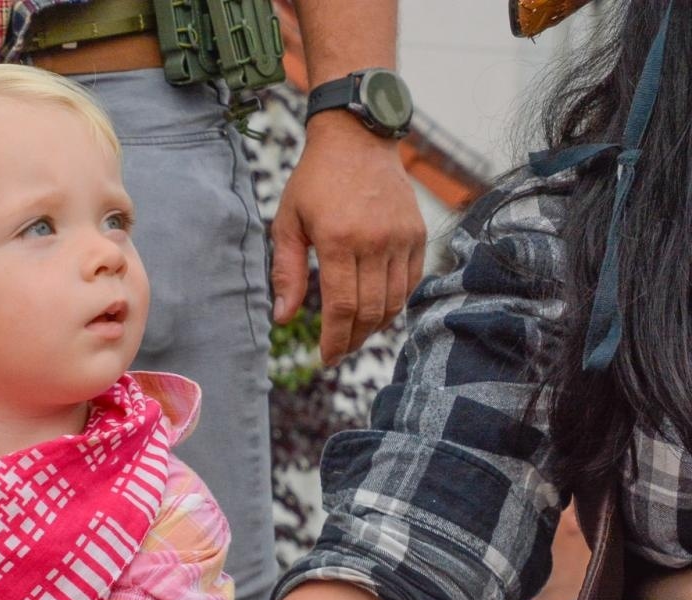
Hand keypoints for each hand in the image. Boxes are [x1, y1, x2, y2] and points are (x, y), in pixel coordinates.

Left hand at [271, 113, 426, 364]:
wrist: (358, 140)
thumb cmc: (314, 182)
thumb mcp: (287, 223)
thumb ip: (287, 273)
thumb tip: (284, 319)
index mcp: (339, 240)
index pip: (342, 306)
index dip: (335, 339)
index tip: (325, 358)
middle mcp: (376, 241)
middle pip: (370, 310)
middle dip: (353, 339)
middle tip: (338, 352)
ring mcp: (402, 237)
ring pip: (394, 301)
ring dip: (375, 326)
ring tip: (355, 336)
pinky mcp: (418, 234)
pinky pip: (411, 282)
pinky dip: (396, 303)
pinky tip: (377, 311)